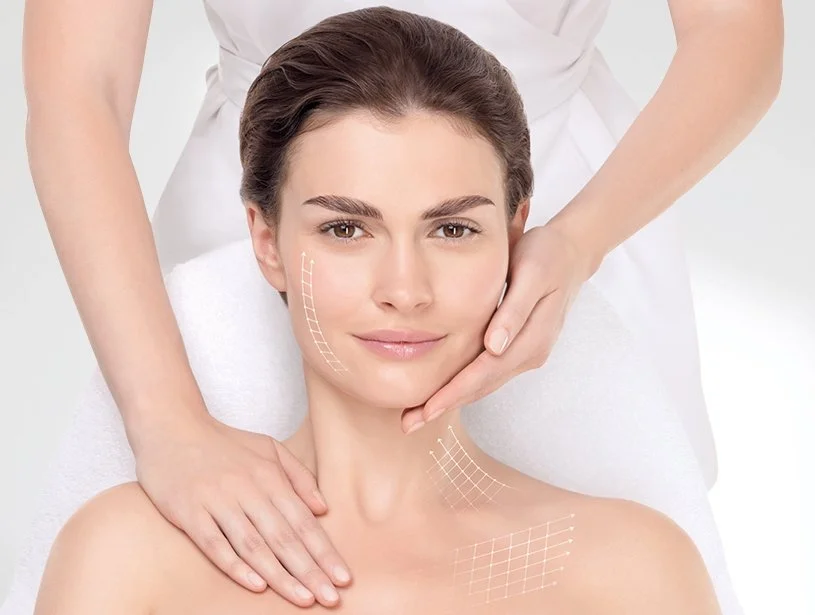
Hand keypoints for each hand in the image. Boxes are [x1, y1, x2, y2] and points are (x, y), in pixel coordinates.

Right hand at [133, 410, 350, 607]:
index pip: (303, 521)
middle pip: (284, 537)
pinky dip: (236, 566)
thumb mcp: (269, 448)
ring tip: (304, 598)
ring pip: (254, 545)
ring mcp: (217, 501)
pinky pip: (215, 544)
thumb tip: (323, 509)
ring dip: (281, 576)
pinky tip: (256, 585)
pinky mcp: (189, 512)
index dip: (324, 552)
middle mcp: (247, 489)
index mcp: (270, 476)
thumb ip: (298, 476)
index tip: (343, 577)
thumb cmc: (224, 443)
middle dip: (310, 571)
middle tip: (332, 598)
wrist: (172, 427)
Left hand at [401, 222, 597, 432]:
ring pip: (485, 384)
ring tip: (418, 415)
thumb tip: (496, 347)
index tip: (428, 409)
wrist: (572, 254)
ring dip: (452, 400)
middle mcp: (530, 354)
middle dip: (445, 405)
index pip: (485, 372)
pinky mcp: (519, 349)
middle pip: (482, 387)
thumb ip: (514, 311)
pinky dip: (465, 385)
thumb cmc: (547, 256)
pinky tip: (444, 391)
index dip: (455, 392)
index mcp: (532, 339)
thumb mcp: (532, 274)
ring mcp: (526, 354)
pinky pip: (489, 373)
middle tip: (410, 423)